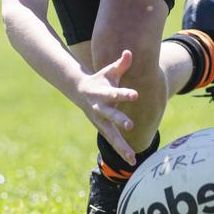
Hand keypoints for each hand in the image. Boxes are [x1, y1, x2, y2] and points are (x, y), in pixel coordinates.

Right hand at [73, 49, 139, 164]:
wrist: (79, 91)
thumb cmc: (100, 80)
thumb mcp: (109, 71)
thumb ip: (121, 64)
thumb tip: (128, 52)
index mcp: (102, 93)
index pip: (114, 93)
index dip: (124, 94)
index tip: (135, 95)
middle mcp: (100, 109)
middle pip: (110, 115)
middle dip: (119, 120)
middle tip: (130, 125)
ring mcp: (100, 121)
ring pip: (111, 135)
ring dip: (121, 146)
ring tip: (132, 157)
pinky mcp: (102, 129)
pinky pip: (113, 141)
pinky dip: (122, 151)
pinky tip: (132, 161)